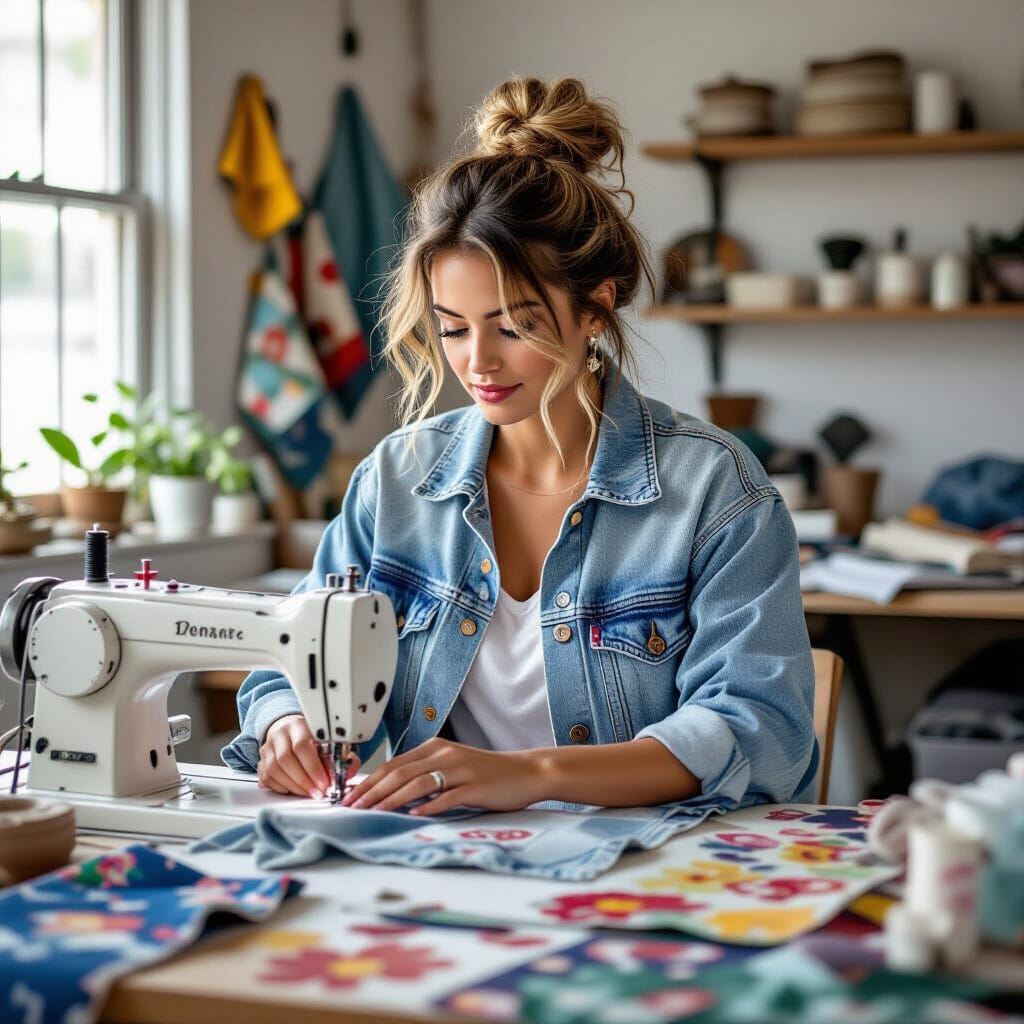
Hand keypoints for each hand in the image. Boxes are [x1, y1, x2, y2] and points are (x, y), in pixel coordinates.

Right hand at [258, 714, 361, 797]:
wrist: (288, 731)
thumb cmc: (311, 738)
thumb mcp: (328, 740)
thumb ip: (339, 755)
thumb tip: (349, 770)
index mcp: (297, 725)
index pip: (302, 745)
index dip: (314, 767)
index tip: (325, 783)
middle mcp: (279, 734)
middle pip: (285, 759)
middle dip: (304, 781)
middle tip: (318, 793)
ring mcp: (267, 748)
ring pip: (274, 770)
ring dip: (294, 786)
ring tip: (310, 793)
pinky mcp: (261, 761)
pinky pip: (267, 778)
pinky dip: (282, 787)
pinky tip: (295, 789)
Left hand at [340, 737, 545, 814]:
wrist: (526, 772)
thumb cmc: (487, 774)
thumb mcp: (452, 766)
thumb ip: (425, 774)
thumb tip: (390, 792)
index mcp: (435, 748)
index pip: (393, 764)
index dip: (369, 781)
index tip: (350, 797)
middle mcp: (445, 754)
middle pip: (400, 772)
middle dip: (373, 792)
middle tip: (353, 808)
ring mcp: (461, 770)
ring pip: (419, 783)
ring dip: (392, 800)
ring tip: (374, 813)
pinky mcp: (476, 787)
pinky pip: (448, 796)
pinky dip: (429, 806)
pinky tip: (414, 815)